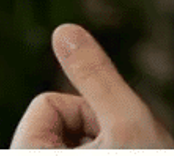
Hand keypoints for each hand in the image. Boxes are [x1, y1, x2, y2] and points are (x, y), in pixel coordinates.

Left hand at [10, 23, 173, 148]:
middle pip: (55, 121)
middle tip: (119, 153)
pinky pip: (77, 151)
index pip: (46, 103)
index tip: (111, 140)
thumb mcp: (127, 120)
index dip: (86, 113)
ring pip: (68, 139)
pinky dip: (102, 154)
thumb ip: (96, 75)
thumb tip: (64, 30)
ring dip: (101, 145)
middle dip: (94, 131)